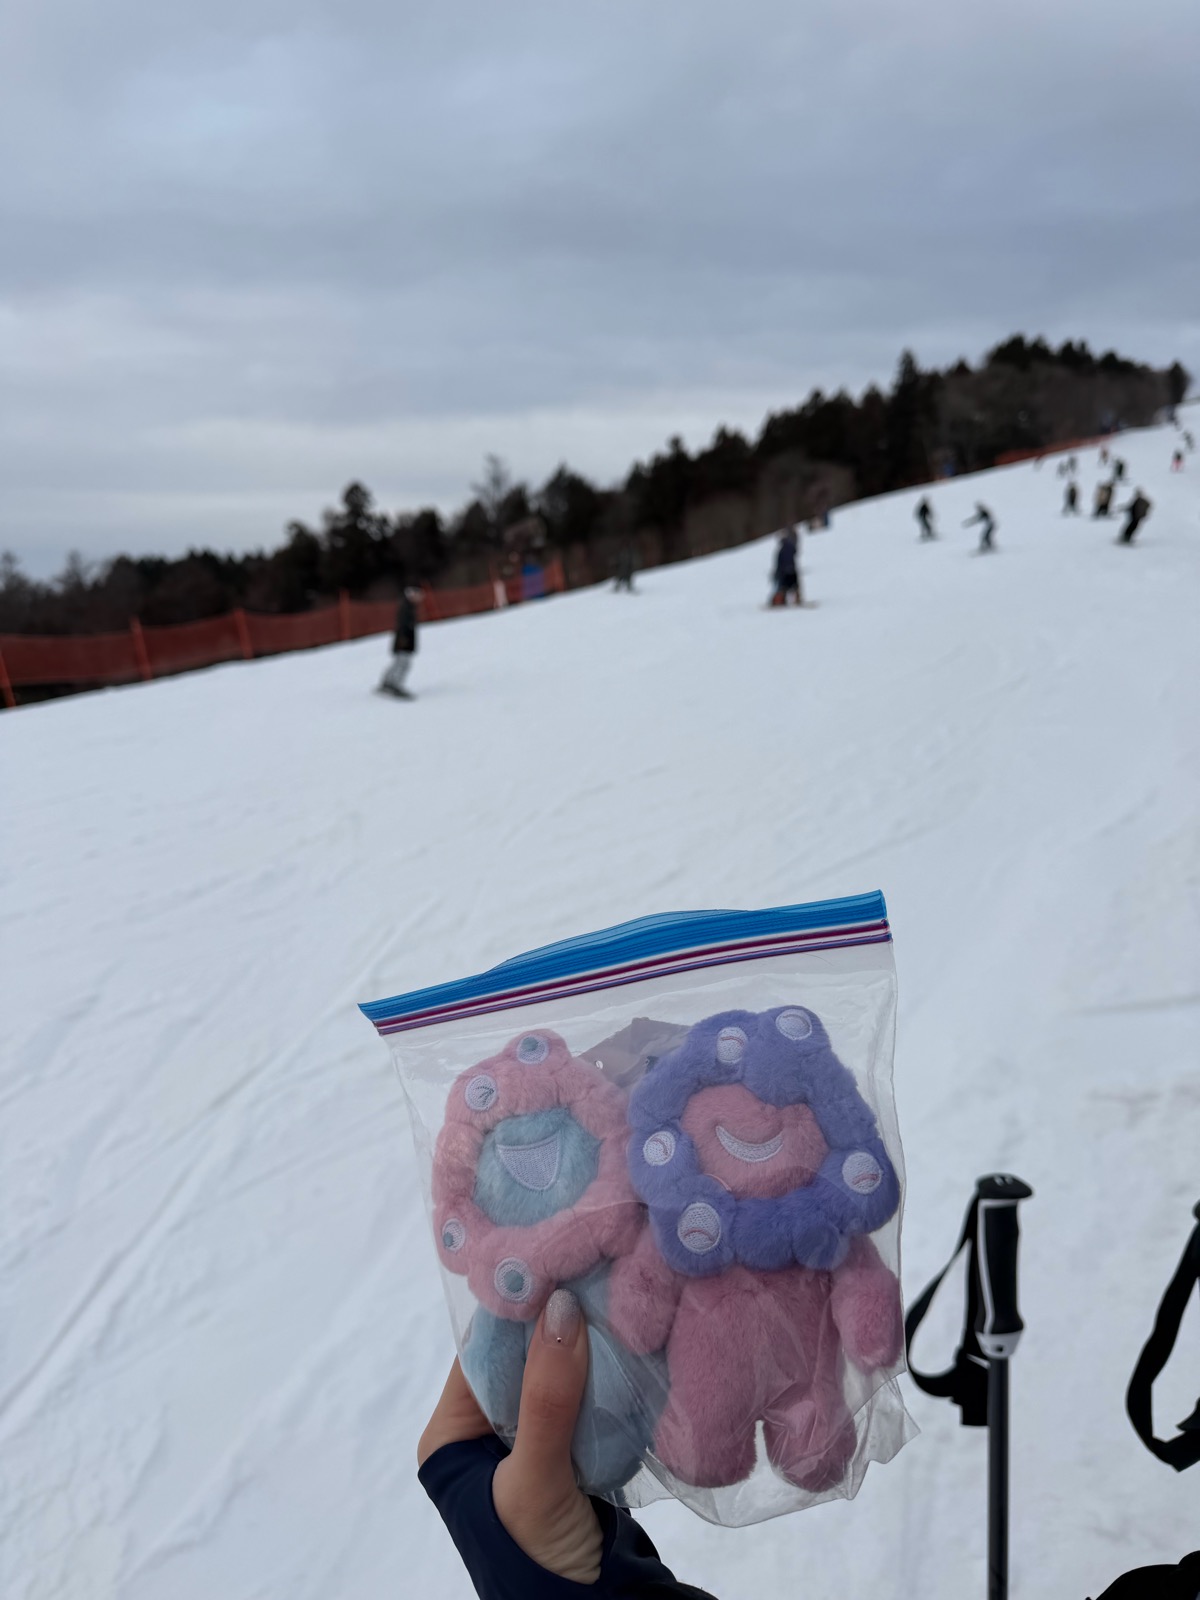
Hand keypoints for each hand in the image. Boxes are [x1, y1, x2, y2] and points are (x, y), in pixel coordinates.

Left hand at [418, 1289, 603, 1584]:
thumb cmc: (533, 1555)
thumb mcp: (535, 1478)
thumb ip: (546, 1396)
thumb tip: (559, 1305)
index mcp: (450, 1437)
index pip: (479, 1352)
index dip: (517, 1308)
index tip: (559, 1262)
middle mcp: (483, 1436)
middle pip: (520, 1360)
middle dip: (558, 1325)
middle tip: (600, 1273)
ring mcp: (528, 1447)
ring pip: (557, 1379)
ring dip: (587, 1351)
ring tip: (621, 1300)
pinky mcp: (570, 1460)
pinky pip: (584, 1404)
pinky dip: (606, 1382)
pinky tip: (632, 1349)